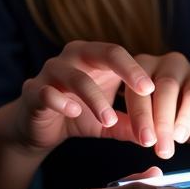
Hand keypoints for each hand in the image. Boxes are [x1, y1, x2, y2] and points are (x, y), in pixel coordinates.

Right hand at [0, 41, 154, 153]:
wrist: (35, 128)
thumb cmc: (76, 116)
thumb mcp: (107, 122)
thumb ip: (130, 124)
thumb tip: (157, 136)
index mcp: (93, 58)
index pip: (119, 54)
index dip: (136, 70)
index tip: (154, 89)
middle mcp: (72, 57)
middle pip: (103, 52)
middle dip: (126, 70)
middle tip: (145, 92)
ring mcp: (50, 72)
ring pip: (75, 76)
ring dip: (95, 97)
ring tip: (109, 119)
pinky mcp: (32, 91)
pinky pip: (46, 91)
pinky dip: (60, 100)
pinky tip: (74, 111)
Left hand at [116, 52, 189, 158]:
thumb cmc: (160, 117)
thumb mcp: (143, 119)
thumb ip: (134, 127)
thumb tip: (134, 139)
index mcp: (144, 67)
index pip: (139, 86)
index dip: (141, 113)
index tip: (143, 139)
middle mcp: (170, 64)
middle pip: (166, 87)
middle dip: (162, 120)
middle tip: (160, 148)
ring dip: (185, 119)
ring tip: (179, 140)